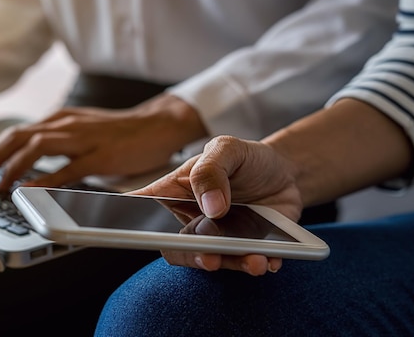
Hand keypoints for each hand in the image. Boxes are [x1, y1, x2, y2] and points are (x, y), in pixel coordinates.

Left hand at [0, 94, 206, 191]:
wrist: (156, 125)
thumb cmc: (118, 133)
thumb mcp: (80, 131)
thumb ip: (55, 141)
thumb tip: (26, 158)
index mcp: (59, 120)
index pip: (15, 134)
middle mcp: (66, 125)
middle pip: (16, 138)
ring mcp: (83, 139)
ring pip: (36, 147)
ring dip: (11, 168)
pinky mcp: (101, 154)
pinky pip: (68, 168)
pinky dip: (45, 179)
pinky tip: (29, 190)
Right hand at [132, 136, 303, 275]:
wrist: (285, 172)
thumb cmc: (245, 159)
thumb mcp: (227, 148)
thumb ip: (212, 170)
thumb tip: (211, 206)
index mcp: (174, 192)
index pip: (141, 211)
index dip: (127, 227)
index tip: (133, 236)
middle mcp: (191, 220)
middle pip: (176, 246)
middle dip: (191, 256)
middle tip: (211, 256)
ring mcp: (217, 238)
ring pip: (213, 259)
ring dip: (232, 264)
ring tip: (255, 261)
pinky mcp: (244, 249)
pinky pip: (246, 264)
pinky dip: (259, 264)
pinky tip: (269, 259)